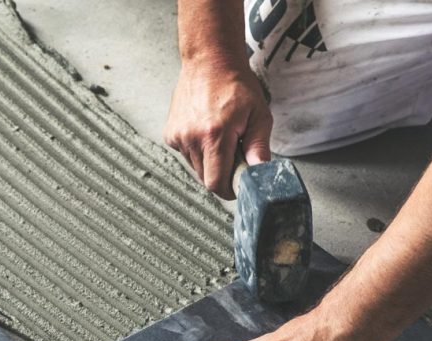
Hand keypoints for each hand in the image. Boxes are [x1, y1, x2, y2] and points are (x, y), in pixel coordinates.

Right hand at [164, 61, 272, 198]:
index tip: (238, 183)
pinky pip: (186, 155)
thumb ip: (260, 147)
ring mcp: (178, 137)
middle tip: (234, 152)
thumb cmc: (235, 85)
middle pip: (205, 179)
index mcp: (215, 135)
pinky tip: (205, 131)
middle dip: (221, 173)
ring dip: (210, 162)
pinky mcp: (170, 134)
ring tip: (220, 137)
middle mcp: (192, 138)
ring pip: (196, 168)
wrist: (209, 61)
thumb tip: (261, 173)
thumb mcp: (259, 115)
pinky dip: (198, 151)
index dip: (229, 189)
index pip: (216, 183)